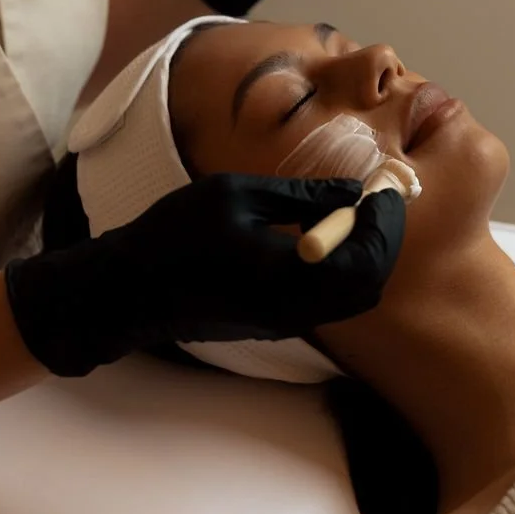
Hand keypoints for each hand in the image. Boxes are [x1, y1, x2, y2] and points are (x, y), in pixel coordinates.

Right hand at [6, 173, 405, 376]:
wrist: (129, 291)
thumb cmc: (174, 235)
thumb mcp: (237, 195)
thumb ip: (301, 194)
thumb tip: (350, 189)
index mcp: (290, 277)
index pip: (368, 260)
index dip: (385, 223)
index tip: (385, 189)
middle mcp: (295, 310)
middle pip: (369, 285)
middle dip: (382, 241)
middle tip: (374, 200)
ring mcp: (285, 323)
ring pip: (351, 298)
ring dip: (362, 256)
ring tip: (348, 211)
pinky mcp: (273, 325)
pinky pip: (328, 303)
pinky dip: (341, 270)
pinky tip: (321, 235)